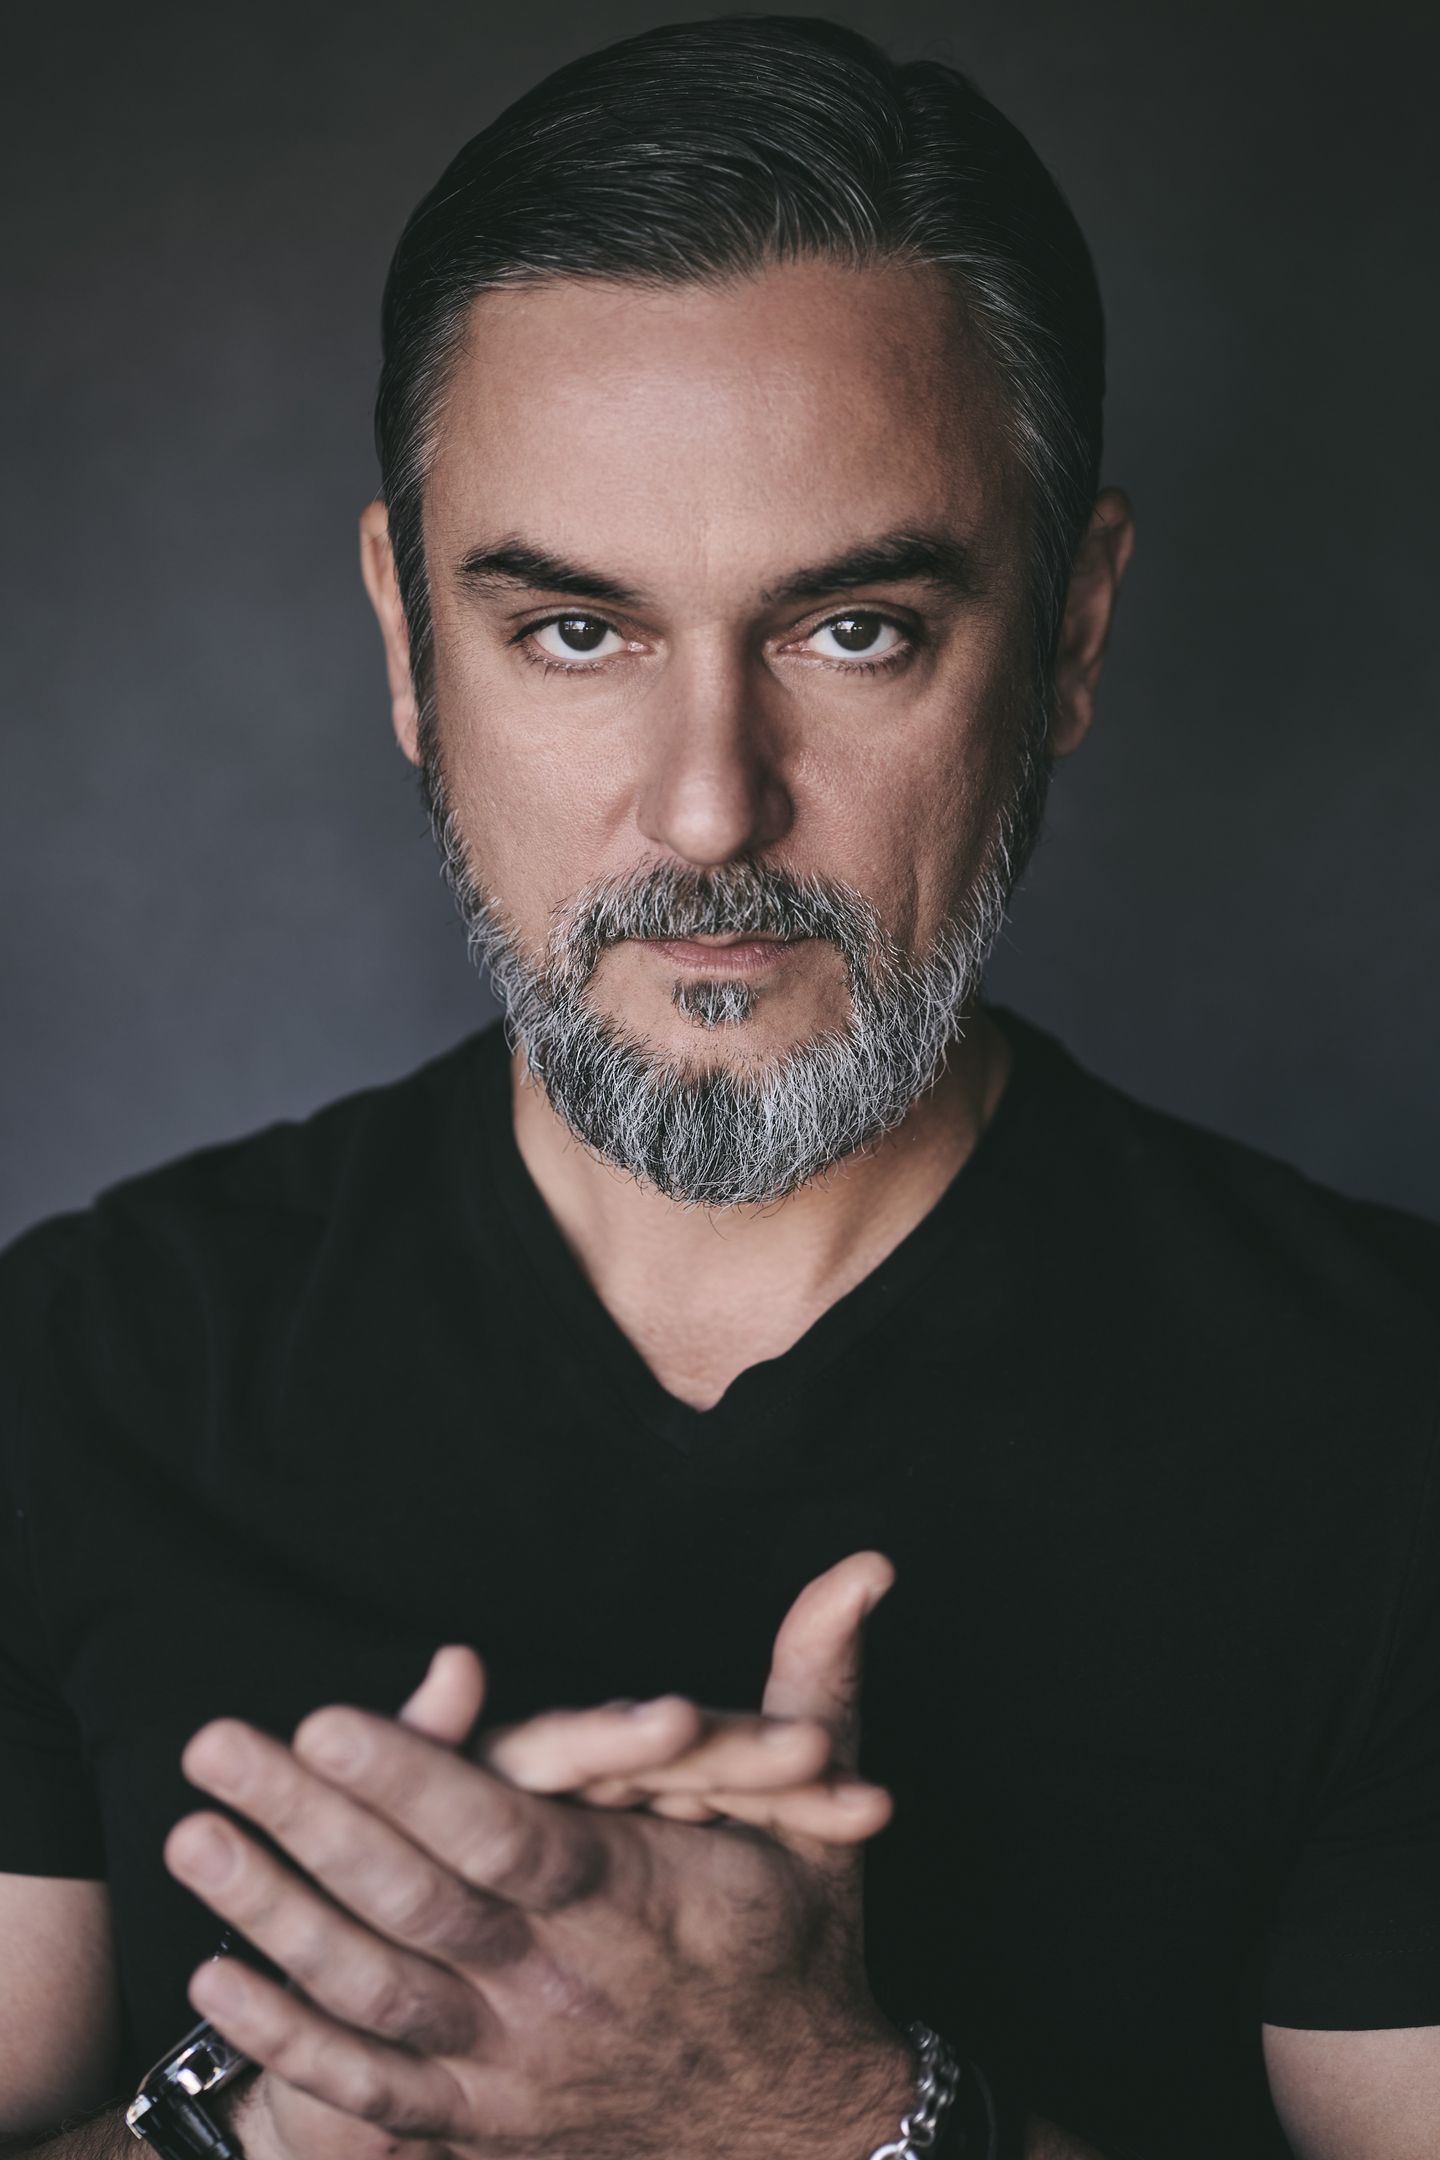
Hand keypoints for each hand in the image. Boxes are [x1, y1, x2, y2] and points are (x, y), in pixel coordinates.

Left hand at [167, 1552, 908, 2159]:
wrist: (805, 2131)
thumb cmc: (798, 1944)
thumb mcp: (819, 1813)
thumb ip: (818, 1680)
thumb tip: (863, 1566)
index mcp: (643, 1903)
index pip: (509, 1836)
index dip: (414, 1780)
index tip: (325, 1715)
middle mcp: (570, 1991)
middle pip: (416, 1902)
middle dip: (306, 1821)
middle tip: (215, 1745)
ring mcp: (519, 2071)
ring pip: (373, 1995)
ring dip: (273, 1915)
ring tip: (193, 1838)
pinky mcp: (486, 2128)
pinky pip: (369, 2093)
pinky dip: (287, 2041)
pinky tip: (219, 1980)